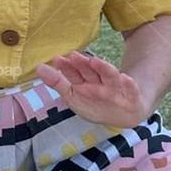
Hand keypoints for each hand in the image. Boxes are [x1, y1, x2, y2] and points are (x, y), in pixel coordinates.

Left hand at [36, 51, 151, 127]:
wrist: (125, 115)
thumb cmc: (95, 102)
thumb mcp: (75, 95)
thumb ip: (58, 81)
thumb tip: (38, 67)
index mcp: (86, 82)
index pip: (75, 73)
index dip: (67, 66)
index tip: (57, 59)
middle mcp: (100, 83)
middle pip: (91, 72)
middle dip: (82, 64)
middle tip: (73, 56)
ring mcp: (115, 89)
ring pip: (110, 76)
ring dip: (103, 68)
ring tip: (94, 61)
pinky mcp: (131, 97)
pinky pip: (131, 90)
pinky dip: (129, 84)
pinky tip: (126, 78)